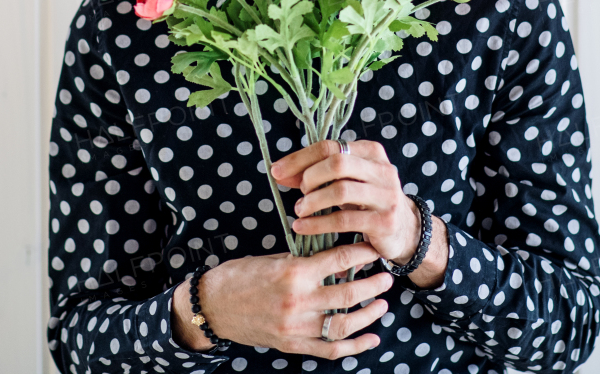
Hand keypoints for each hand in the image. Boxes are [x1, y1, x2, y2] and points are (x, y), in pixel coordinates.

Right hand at [172, 242, 391, 358]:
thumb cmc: (241, 276)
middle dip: (373, 284)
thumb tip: (340, 261)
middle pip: (348, 293)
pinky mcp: (292, 345)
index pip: (339, 260)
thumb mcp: (274, 258)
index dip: (363, 253)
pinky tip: (371, 338)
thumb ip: (306, 260)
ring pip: (343, 323)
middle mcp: (297, 301)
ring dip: (368, 314)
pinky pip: (330, 349)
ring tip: (382, 304)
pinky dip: (354, 347)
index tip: (376, 248)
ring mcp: (296, 327)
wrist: (212, 306)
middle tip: (386, 277)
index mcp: (293, 272)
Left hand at [271, 139, 422, 264]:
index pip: (330, 146)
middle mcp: (382, 169)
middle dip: (309, 177)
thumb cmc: (368, 201)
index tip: (277, 171)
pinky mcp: (384, 221)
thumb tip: (279, 171)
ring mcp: (386, 195)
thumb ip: (317, 173)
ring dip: (313, 201)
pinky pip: (344, 220)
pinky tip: (303, 227)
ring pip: (340, 190)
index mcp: (371, 152)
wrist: (404, 229)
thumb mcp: (347, 181)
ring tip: (299, 210)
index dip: (300, 158)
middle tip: (299, 192)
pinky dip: (318, 223)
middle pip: (337, 163)